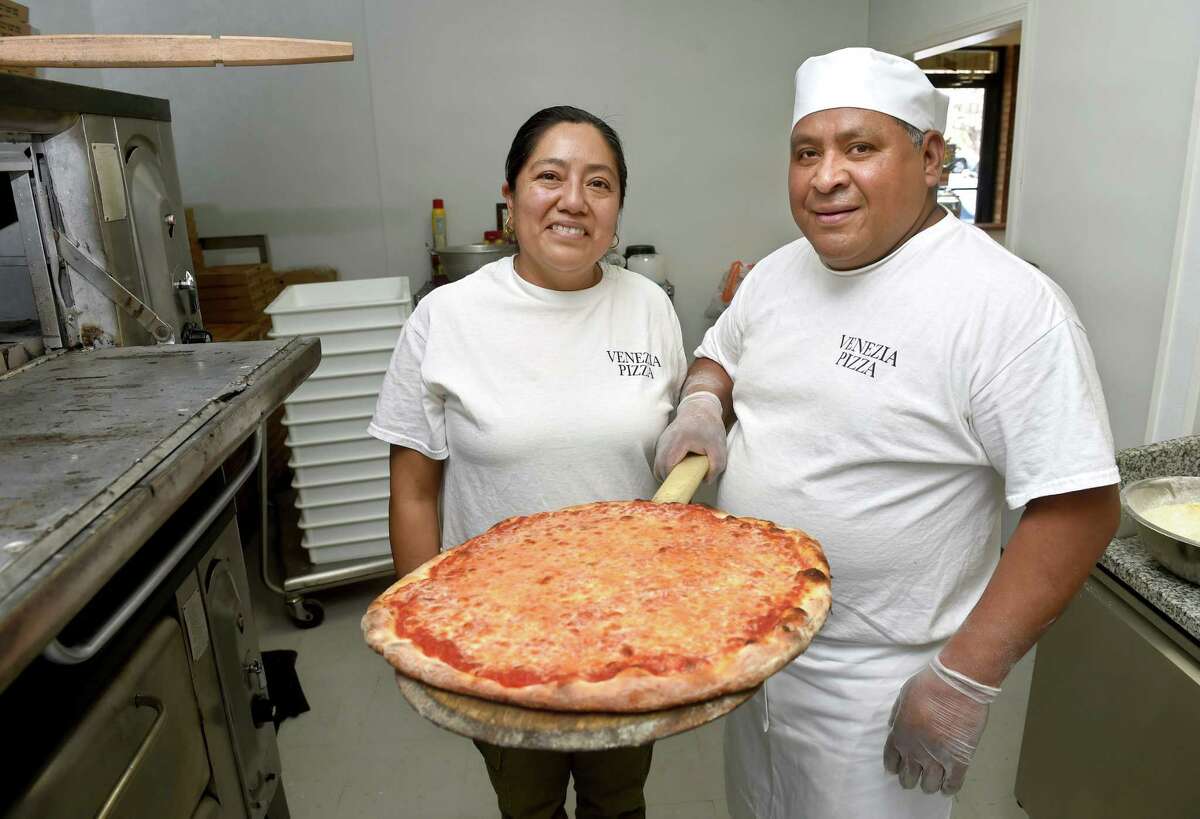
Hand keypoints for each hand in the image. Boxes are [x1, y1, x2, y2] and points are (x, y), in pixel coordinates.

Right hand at [653, 391, 726, 481]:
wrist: (699, 408)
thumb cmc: (709, 428)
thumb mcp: (719, 448)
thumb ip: (715, 467)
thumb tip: (705, 481)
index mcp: (678, 442)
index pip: (667, 467)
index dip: (673, 481)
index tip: (683, 490)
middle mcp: (665, 442)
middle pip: (659, 470)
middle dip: (670, 482)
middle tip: (683, 489)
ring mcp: (661, 443)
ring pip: (658, 466)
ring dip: (668, 476)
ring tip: (682, 480)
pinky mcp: (661, 444)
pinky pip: (660, 461)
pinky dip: (667, 469)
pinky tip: (680, 471)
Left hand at [883, 655, 999, 794]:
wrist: (956, 685)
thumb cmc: (929, 685)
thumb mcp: (903, 695)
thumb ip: (897, 714)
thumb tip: (893, 725)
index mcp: (899, 735)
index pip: (891, 760)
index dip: (894, 767)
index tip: (897, 769)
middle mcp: (914, 751)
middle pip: (908, 776)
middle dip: (910, 778)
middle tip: (915, 776)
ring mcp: (937, 758)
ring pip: (929, 784)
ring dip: (929, 784)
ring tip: (933, 781)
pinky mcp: (959, 761)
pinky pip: (952, 783)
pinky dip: (949, 787)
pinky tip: (948, 786)